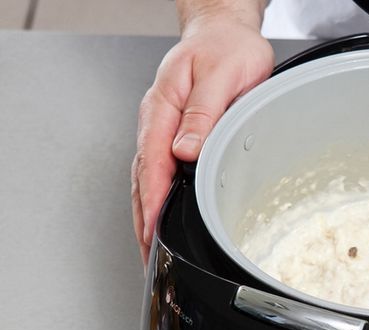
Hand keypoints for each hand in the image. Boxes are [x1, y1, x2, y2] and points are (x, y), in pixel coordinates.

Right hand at [131, 9, 273, 262]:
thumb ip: (203, 113)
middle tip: (150, 257)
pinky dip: (157, 200)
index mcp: (164, 108)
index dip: (152, 202)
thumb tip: (186, 149)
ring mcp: (163, 130)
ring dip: (147, 215)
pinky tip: (161, 218)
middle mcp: (157, 122)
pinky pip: (159, 173)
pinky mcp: (173, 136)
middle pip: (142, 179)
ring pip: (147, 180)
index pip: (152, 164)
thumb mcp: (221, 75)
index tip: (152, 231)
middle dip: (144, 221)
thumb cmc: (226, 49)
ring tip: (151, 249)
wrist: (223, 33)